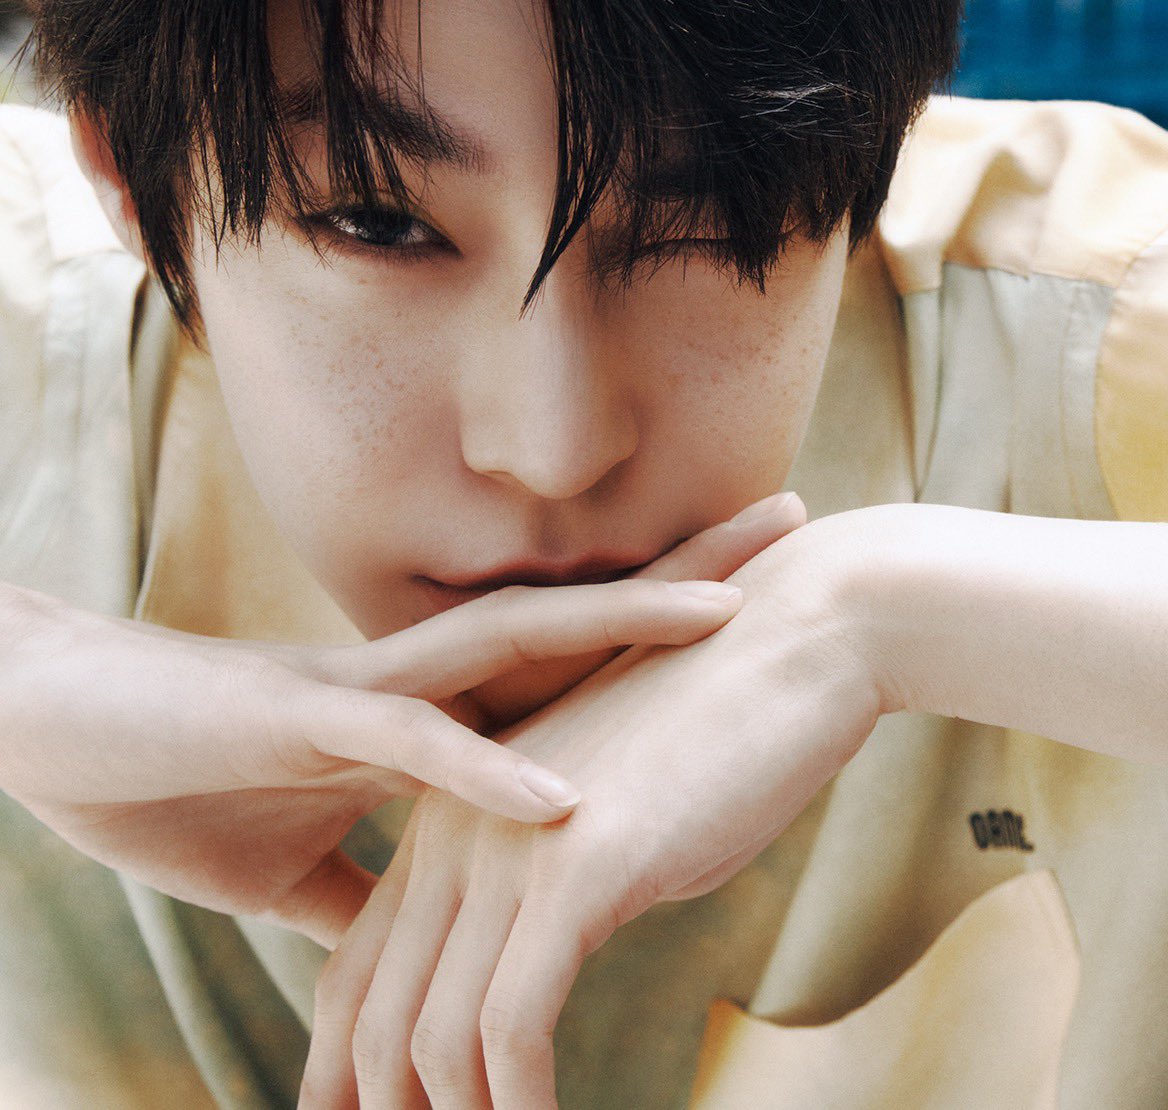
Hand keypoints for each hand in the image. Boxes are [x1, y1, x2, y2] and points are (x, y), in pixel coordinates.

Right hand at [0, 575, 747, 948]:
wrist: (33, 734)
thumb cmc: (162, 782)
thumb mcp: (291, 865)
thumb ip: (375, 886)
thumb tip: (441, 938)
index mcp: (431, 704)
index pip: (575, 654)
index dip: (668, 623)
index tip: (770, 598)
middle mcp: (415, 679)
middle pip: (578, 614)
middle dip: (688, 571)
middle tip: (797, 524)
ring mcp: (361, 692)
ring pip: (512, 642)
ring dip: (620, 627)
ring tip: (728, 614)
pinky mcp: (291, 727)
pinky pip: (405, 749)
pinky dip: (483, 775)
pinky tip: (561, 798)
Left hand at [298, 503, 889, 1109]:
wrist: (804, 633)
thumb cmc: (736, 725)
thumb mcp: (624, 818)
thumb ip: (571, 887)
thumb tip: (565, 957)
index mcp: (452, 818)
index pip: (359, 978)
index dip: (350, 1074)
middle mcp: (453, 833)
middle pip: (370, 1020)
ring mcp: (506, 847)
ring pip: (432, 1038)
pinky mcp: (575, 868)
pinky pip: (514, 1026)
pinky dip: (523, 1107)